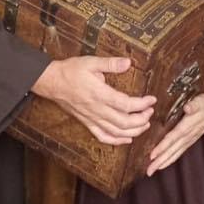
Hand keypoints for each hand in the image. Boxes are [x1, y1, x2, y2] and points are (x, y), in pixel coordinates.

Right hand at [31, 56, 155, 145]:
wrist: (52, 82)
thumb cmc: (71, 71)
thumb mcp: (91, 62)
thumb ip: (111, 63)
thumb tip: (128, 63)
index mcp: (100, 94)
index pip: (127, 105)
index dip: (142, 104)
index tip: (152, 100)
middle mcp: (97, 110)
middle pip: (125, 123)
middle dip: (142, 120)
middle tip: (150, 112)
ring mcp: (92, 118)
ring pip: (116, 132)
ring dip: (134, 132)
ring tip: (145, 125)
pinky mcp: (87, 123)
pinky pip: (102, 137)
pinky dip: (116, 141)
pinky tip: (126, 139)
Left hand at [146, 93, 203, 175]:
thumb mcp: (200, 101)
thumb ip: (194, 105)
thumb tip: (188, 108)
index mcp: (187, 126)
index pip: (173, 138)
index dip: (163, 147)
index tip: (153, 155)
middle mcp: (187, 136)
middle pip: (172, 150)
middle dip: (160, 161)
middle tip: (149, 171)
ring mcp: (188, 140)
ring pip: (175, 154)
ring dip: (163, 163)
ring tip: (152, 170)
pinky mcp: (189, 141)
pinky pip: (178, 153)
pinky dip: (170, 160)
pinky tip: (162, 164)